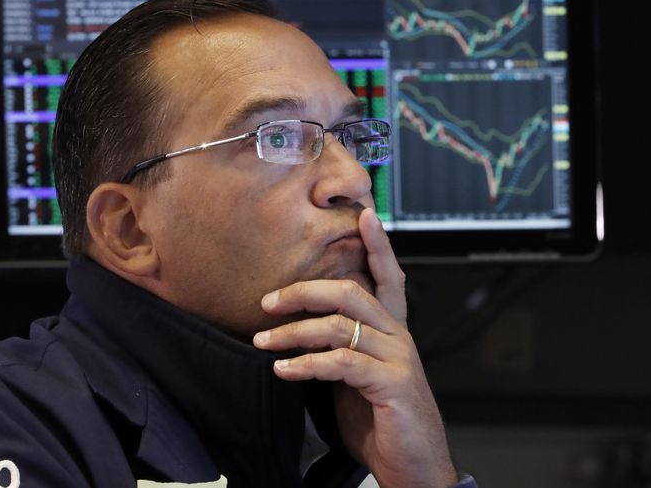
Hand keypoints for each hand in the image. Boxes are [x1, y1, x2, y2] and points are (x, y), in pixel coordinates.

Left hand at [252, 208, 456, 487]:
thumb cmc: (379, 422)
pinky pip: (342, 362)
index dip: (378, 246)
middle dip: (305, 290)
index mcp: (391, 331)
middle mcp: (398, 337)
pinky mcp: (393, 384)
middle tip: (268, 301)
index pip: (388, 278)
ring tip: (264, 342)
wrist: (413, 469)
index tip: (364, 215)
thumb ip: (337, 350)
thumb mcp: (354, 378)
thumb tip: (294, 331)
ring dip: (294, 332)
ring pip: (340, 326)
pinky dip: (307, 363)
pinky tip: (284, 370)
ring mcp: (399, 358)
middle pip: (351, 293)